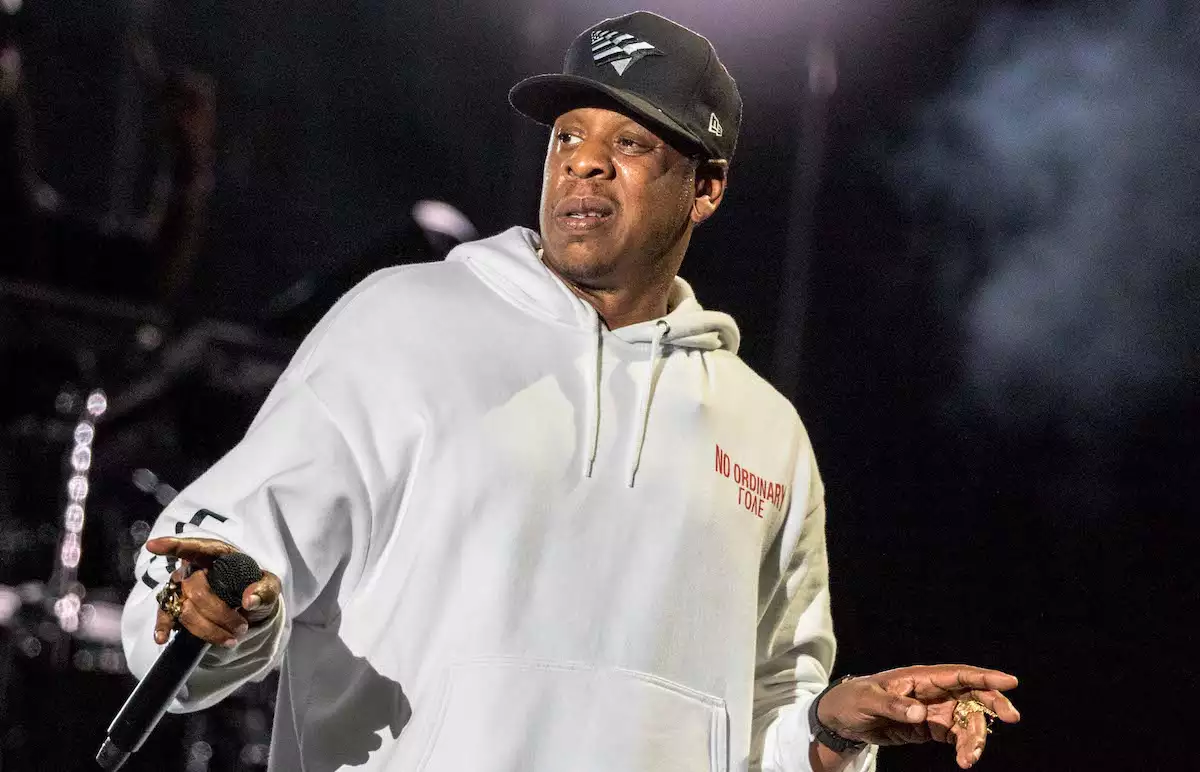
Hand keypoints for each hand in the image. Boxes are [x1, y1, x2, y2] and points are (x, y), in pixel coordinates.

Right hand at [146, 536, 281, 647]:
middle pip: (197, 591)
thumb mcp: (271, 585)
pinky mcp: (177, 605)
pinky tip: (162, 638)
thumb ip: (265, 590)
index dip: (173, 546)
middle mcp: (194, 567)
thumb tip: (250, 601)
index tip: (153, 546)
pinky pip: (165, 614)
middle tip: (242, 627)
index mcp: (217, 553)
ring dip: (207, 629)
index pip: (194, 547)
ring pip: (185, 608)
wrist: (251, 608)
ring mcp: (182, 586)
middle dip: (220, 614)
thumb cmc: (257, 587)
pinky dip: (163, 626)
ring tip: (230, 639)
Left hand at [817, 664, 1019, 768]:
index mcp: (919, 677)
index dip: (985, 676)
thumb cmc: (853, 699)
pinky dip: (964, 747)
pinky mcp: (930, 728)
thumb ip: (894, 706)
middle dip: (992, 704)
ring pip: (967, 720)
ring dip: (975, 737)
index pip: (958, 674)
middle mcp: (932, 692)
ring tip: (970, 758)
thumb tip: (920, 712)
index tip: (1010, 682)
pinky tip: (964, 760)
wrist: (842, 718)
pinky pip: (955, 736)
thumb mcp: (868, 700)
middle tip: (1011, 718)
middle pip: (972, 694)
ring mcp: (933, 710)